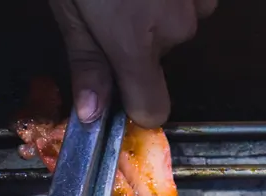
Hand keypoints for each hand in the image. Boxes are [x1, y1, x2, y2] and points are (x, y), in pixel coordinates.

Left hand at [50, 0, 215, 127]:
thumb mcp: (70, 7)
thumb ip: (86, 60)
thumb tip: (91, 113)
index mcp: (136, 42)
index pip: (153, 109)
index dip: (135, 103)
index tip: (117, 86)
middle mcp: (176, 27)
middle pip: (161, 57)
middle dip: (140, 38)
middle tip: (114, 5)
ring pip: (179, 24)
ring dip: (159, 11)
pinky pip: (194, 0)